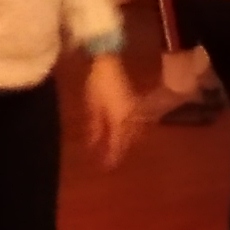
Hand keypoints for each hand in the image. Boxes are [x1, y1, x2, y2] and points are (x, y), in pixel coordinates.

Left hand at [83, 54, 140, 168]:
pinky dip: (131, 130)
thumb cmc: (97, 83)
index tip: (106, 168)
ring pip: (135, 131)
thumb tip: (93, 145)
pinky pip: (136, 121)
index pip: (117, 145)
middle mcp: (131, 117)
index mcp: (120, 120)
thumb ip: (94, 127)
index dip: (112, 158)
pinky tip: (125, 132)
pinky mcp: (135, 101)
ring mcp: (135, 109)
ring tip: (119, 150)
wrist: (108, 61)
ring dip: (128, 142)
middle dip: (120, 151)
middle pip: (128, 140)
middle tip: (111, 162)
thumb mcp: (92, 106)